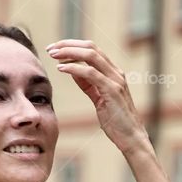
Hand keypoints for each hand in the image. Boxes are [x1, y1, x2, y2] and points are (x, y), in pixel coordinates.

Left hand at [46, 39, 149, 155]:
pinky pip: (90, 73)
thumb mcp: (99, 98)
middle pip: (91, 47)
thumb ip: (88, 84)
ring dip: (69, 53)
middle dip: (68, 45)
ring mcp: (115, 80)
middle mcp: (115, 72)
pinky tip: (61, 68)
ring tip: (53, 55)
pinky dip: (74, 68)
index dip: (73, 46)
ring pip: (91, 56)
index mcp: (113, 72)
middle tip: (50, 48)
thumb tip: (74, 70)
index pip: (92, 49)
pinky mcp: (112, 90)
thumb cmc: (115, 120)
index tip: (55, 49)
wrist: (130, 136)